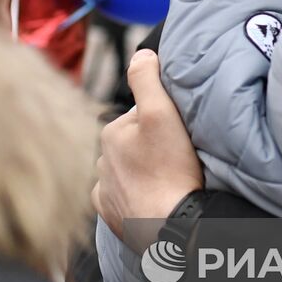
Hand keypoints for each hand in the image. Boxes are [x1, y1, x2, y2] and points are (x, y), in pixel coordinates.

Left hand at [92, 50, 203, 242]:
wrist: (170, 227)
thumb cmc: (169, 170)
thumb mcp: (161, 113)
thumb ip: (147, 78)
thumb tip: (141, 54)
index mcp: (110, 133)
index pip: (142, 115)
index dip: (165, 121)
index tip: (180, 136)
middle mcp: (101, 160)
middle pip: (135, 143)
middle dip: (153, 147)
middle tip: (178, 159)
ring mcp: (104, 190)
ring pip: (128, 170)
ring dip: (144, 172)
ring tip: (169, 180)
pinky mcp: (111, 214)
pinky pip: (122, 198)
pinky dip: (135, 196)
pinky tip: (151, 198)